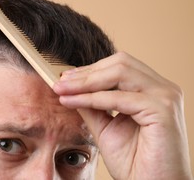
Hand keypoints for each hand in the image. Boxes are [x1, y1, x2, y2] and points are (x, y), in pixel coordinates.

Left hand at [53, 52, 191, 179]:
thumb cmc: (134, 162)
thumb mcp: (105, 126)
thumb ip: (91, 105)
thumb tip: (70, 87)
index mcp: (152, 90)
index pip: (119, 66)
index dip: (90, 69)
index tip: (64, 77)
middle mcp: (162, 89)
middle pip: (120, 63)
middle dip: (86, 72)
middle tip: (60, 82)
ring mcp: (165, 97)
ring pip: (119, 73)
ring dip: (86, 82)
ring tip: (62, 90)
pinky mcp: (162, 110)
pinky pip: (119, 97)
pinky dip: (92, 98)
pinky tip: (72, 101)